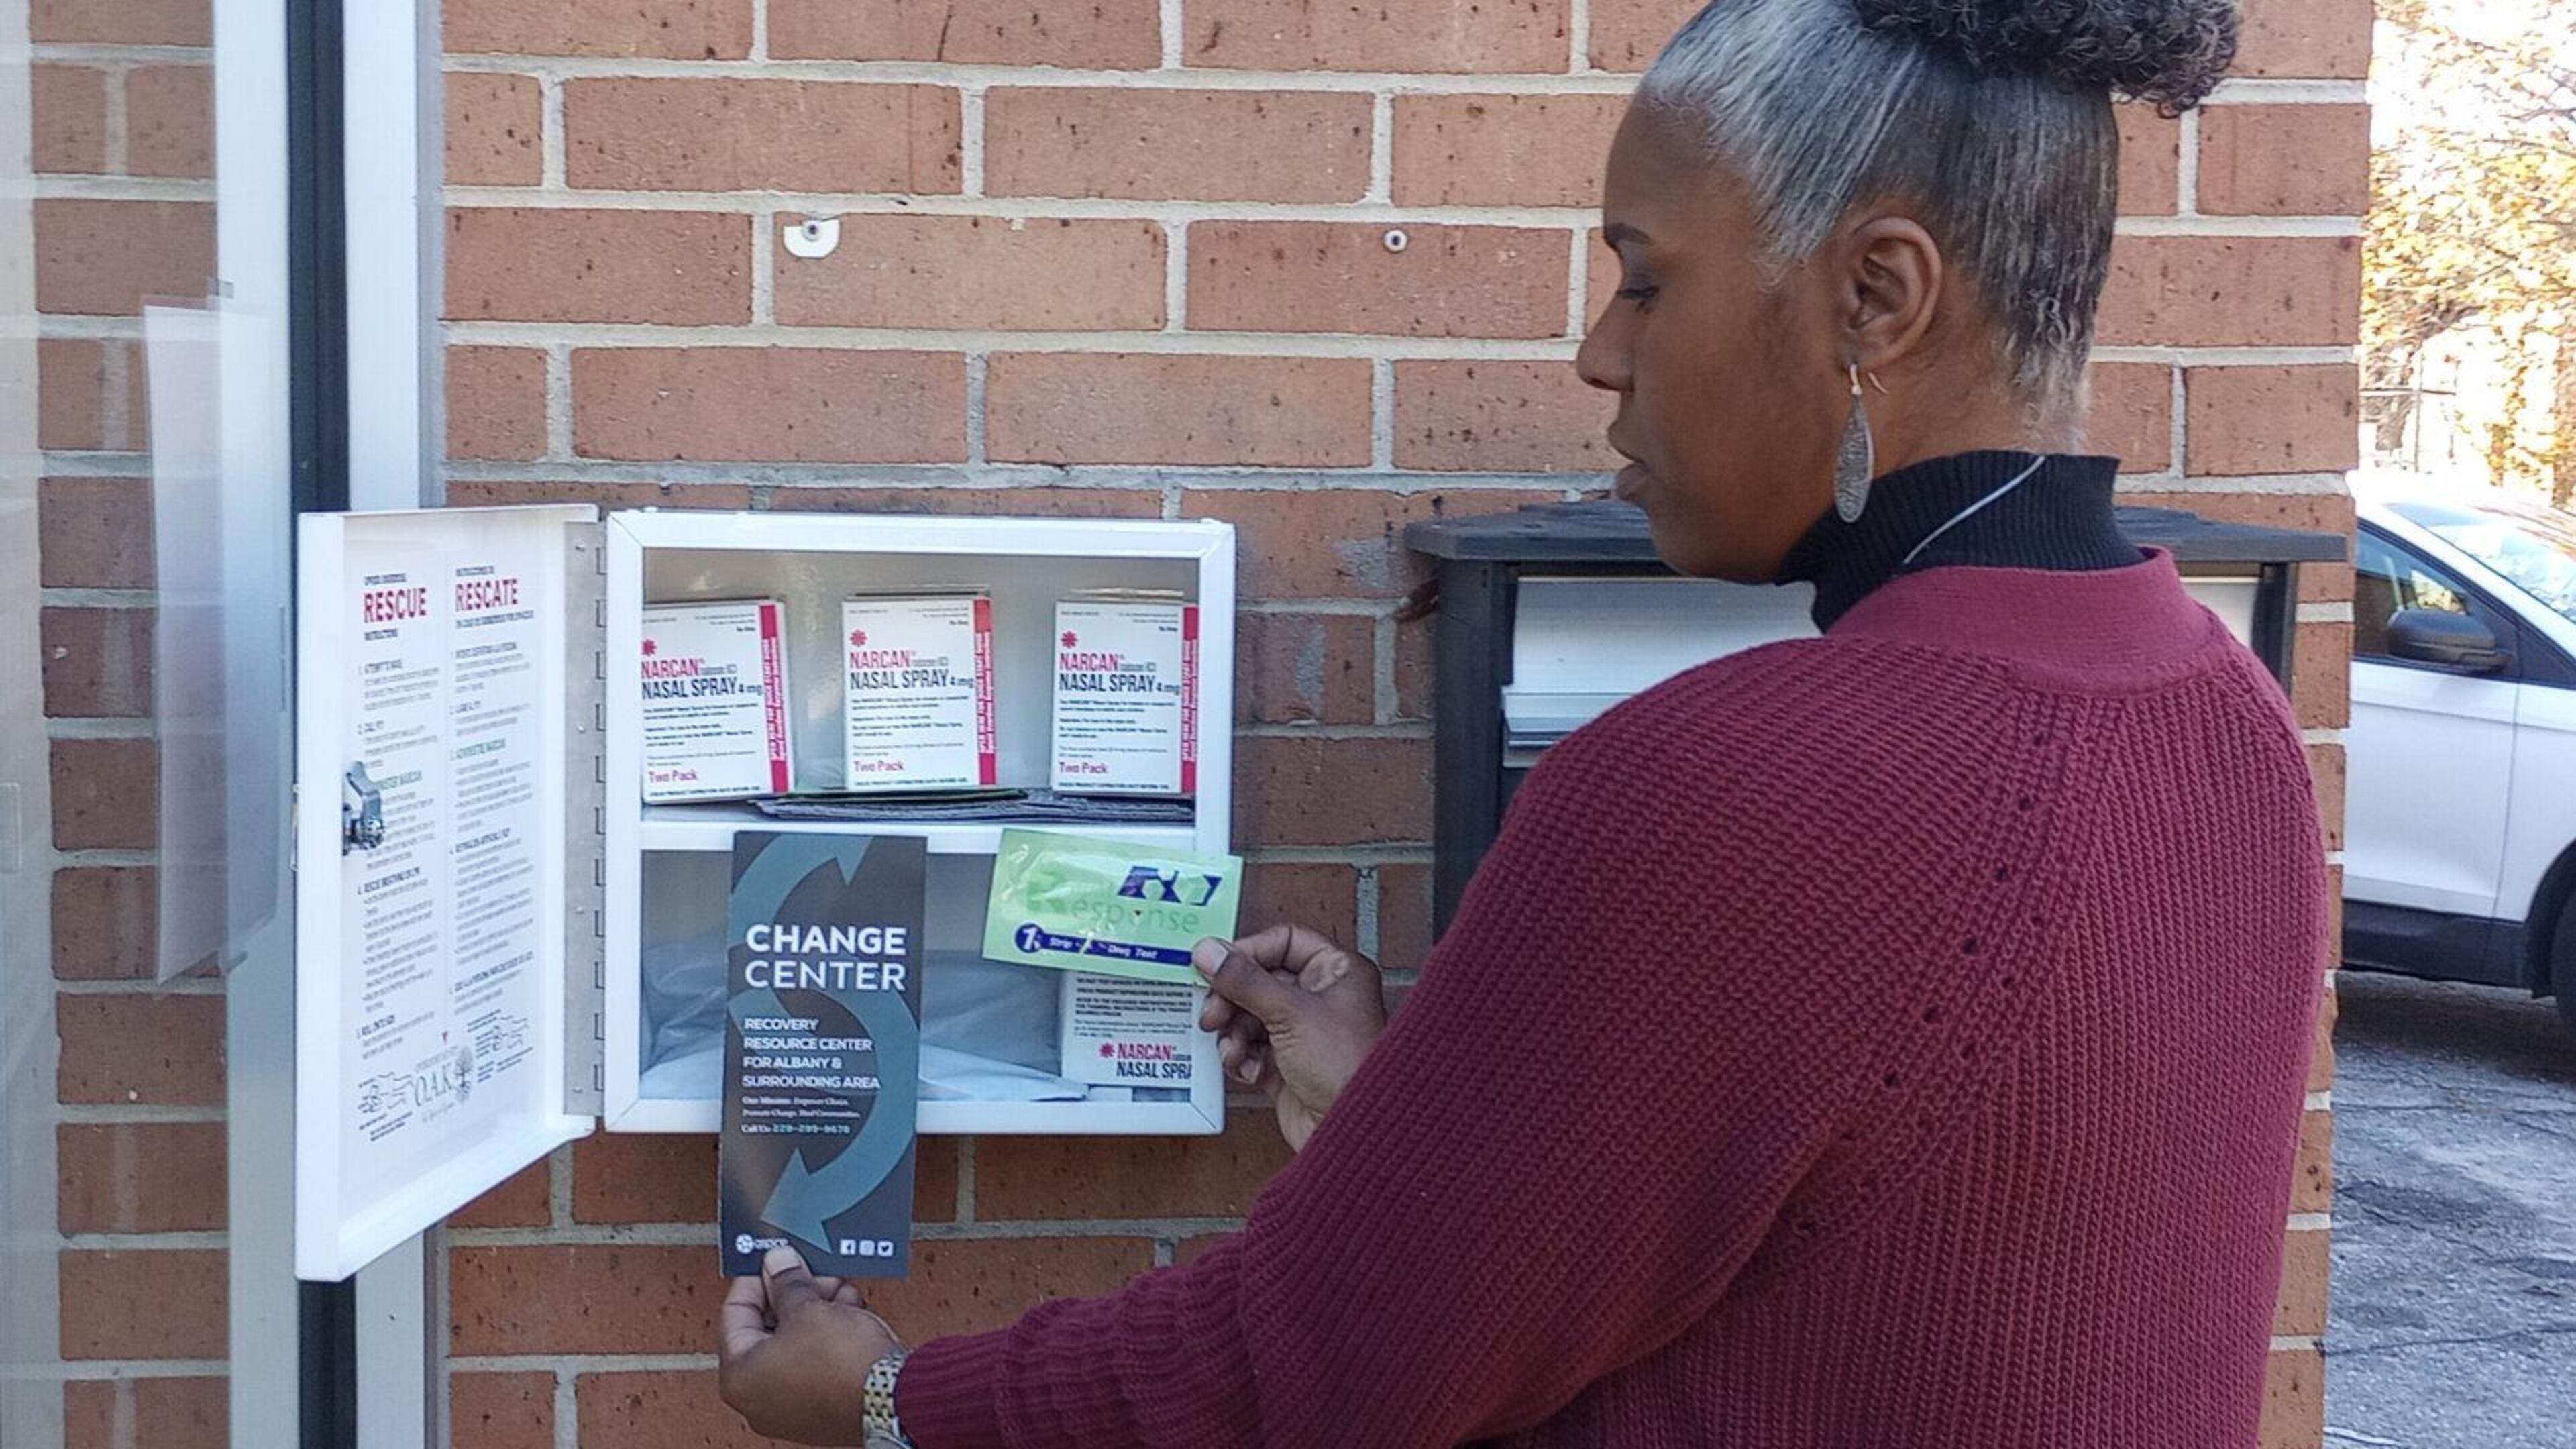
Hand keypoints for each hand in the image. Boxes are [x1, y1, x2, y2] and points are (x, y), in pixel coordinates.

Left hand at [717, 1245, 897, 1444]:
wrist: (893, 1398)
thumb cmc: (842, 1363)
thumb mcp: (808, 1308)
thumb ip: (787, 1282)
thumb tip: (778, 1263)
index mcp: (739, 1377)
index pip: (735, 1312)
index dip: (757, 1279)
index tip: (775, 1260)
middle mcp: (757, 1399)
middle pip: (767, 1329)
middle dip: (793, 1294)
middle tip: (812, 1271)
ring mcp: (790, 1407)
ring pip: (795, 1344)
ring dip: (815, 1311)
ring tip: (839, 1289)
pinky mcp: (821, 1408)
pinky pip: (815, 1362)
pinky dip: (828, 1336)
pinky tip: (849, 1312)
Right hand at [1194, 925, 1387, 1152]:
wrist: (1351, 1133)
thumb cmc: (1344, 1066)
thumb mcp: (1290, 1013)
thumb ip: (1245, 980)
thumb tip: (1208, 950)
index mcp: (1336, 972)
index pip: (1284, 942)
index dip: (1248, 952)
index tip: (1216, 967)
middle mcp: (1320, 998)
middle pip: (1260, 980)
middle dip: (1232, 998)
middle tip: (1212, 1014)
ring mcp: (1302, 1033)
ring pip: (1250, 1016)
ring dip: (1233, 1032)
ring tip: (1231, 1050)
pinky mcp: (1285, 1066)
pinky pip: (1250, 1049)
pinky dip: (1241, 1057)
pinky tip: (1245, 1069)